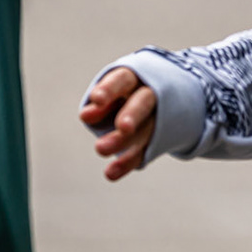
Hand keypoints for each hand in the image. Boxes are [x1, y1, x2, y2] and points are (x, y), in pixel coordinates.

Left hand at [79, 66, 157, 180]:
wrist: (166, 95)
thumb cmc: (128, 91)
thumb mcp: (115, 90)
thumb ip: (100, 103)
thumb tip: (85, 116)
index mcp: (136, 78)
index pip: (123, 80)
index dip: (110, 89)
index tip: (96, 99)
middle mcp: (150, 96)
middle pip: (143, 103)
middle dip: (131, 115)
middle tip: (121, 128)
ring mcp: (157, 118)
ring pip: (145, 130)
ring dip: (123, 142)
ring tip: (101, 150)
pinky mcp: (159, 138)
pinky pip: (144, 151)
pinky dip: (127, 163)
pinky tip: (110, 173)